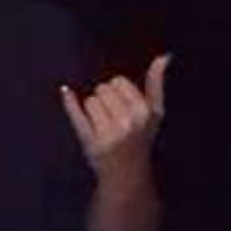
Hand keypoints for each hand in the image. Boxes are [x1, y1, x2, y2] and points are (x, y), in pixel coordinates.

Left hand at [60, 54, 169, 177]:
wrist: (127, 173)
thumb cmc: (141, 138)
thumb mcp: (155, 113)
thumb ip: (157, 84)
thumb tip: (164, 56)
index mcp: (145, 111)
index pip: (118, 82)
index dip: (118, 92)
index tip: (122, 105)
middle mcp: (128, 122)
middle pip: (103, 89)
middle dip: (105, 99)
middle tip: (112, 117)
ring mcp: (108, 133)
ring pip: (90, 100)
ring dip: (92, 109)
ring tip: (103, 124)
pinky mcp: (90, 141)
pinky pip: (75, 111)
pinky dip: (70, 102)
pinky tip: (66, 92)